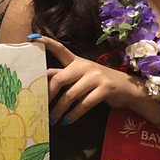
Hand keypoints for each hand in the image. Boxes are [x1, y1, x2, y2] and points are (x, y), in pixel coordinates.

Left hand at [31, 34, 156, 124]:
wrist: (128, 88)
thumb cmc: (99, 83)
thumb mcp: (82, 76)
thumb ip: (65, 76)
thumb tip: (42, 80)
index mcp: (77, 61)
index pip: (59, 49)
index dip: (46, 42)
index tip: (31, 38)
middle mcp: (84, 66)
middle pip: (59, 78)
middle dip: (48, 94)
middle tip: (40, 107)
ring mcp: (95, 77)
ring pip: (70, 95)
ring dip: (59, 110)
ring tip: (52, 120)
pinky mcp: (105, 89)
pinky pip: (84, 104)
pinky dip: (74, 115)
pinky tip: (67, 121)